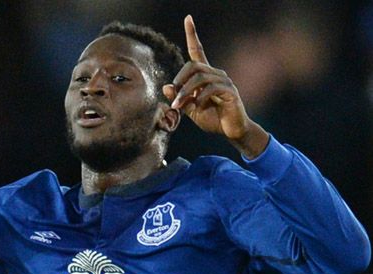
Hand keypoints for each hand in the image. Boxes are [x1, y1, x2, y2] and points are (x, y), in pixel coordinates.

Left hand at [163, 16, 268, 158]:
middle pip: (193, 65)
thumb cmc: (212, 118)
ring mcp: (224, 81)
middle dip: (180, 80)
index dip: (192, 34)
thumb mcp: (190, 109)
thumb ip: (180, 98)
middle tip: (173, 97)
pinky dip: (199, 97)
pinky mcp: (230, 91)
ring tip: (178, 105)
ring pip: (200, 77)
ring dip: (185, 92)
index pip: (198, 50)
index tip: (188, 18)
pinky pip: (211, 88)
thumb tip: (166, 87)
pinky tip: (196, 106)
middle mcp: (216, 74)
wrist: (231, 131)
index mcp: (205, 75)